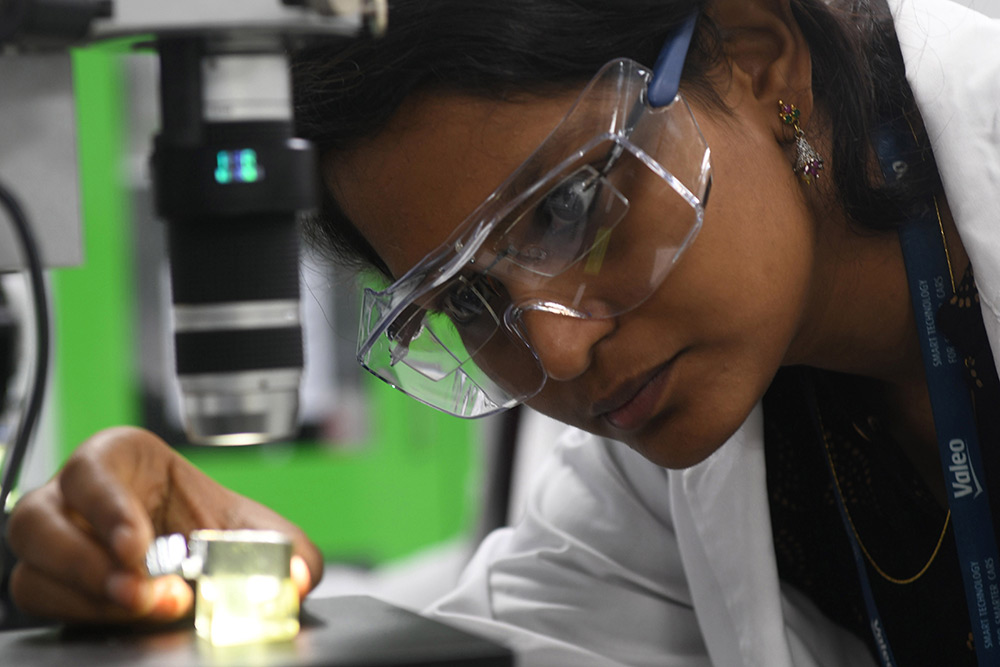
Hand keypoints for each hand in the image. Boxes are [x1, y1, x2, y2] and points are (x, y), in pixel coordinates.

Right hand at [5, 426, 322, 622]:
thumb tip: (298, 578)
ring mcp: (53, 540)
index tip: (136, 545)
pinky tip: (123, 615)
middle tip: (142, 591)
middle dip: (91, 564)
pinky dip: (79, 611)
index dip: (107, 507)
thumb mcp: (255, 530)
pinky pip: (40, 599)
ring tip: (139, 605)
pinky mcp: (49, 582)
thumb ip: (287, 549)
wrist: (199, 558)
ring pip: (32, 567)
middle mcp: (71, 497)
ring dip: (84, 594)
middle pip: (41, 522)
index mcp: (117, 460)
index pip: (91, 472)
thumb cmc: (212, 527)